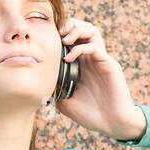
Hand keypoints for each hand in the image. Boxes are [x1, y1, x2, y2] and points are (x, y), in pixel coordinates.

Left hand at [53, 18, 145, 140]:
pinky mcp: (109, 65)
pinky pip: (95, 47)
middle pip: (84, 27)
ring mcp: (101, 60)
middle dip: (70, 25)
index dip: (61, 32)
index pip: (74, 37)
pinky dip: (79, 48)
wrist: (113, 124)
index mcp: (82, 64)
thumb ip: (55, 90)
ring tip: (65, 40)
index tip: (47, 39)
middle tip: (58, 34)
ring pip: (92, 31)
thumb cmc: (92, 114)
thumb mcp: (65, 102)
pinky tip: (69, 59)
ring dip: (76, 31)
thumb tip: (37, 84)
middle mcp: (92, 58)